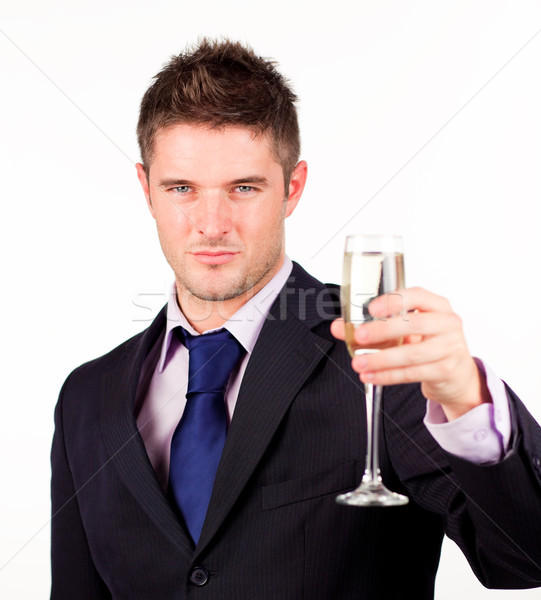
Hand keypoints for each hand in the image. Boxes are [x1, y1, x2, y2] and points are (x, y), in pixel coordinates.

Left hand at [330, 287, 490, 419]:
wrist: (457, 375)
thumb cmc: (428, 344)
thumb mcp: (405, 331)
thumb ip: (373, 327)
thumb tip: (339, 327)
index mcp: (437, 305)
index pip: (417, 295)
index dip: (394, 300)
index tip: (372, 309)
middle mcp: (447, 323)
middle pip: (414, 324)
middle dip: (383, 330)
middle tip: (359, 336)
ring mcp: (450, 348)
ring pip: (412, 353)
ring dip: (381, 359)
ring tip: (358, 362)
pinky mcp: (446, 370)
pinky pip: (412, 373)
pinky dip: (388, 375)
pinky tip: (371, 376)